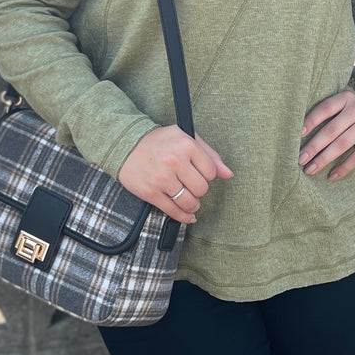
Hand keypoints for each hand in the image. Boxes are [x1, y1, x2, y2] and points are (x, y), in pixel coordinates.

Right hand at [118, 126, 232, 223]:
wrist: (126, 145)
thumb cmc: (159, 141)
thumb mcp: (186, 137)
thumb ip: (210, 155)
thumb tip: (228, 174)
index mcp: (186, 145)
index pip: (211, 172)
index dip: (207, 175)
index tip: (198, 173)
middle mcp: (175, 161)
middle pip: (202, 189)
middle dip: (199, 190)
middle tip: (191, 185)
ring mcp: (162, 178)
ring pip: (190, 202)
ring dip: (193, 205)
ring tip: (190, 200)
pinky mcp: (151, 192)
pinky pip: (173, 211)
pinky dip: (183, 217)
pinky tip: (187, 215)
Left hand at [299, 90, 354, 180]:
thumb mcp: (344, 106)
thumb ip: (327, 109)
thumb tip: (295, 123)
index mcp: (346, 97)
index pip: (324, 109)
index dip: (310, 121)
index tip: (297, 135)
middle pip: (331, 130)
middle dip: (313, 146)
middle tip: (300, 159)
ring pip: (342, 144)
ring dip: (324, 159)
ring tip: (310, 169)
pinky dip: (343, 167)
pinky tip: (331, 175)